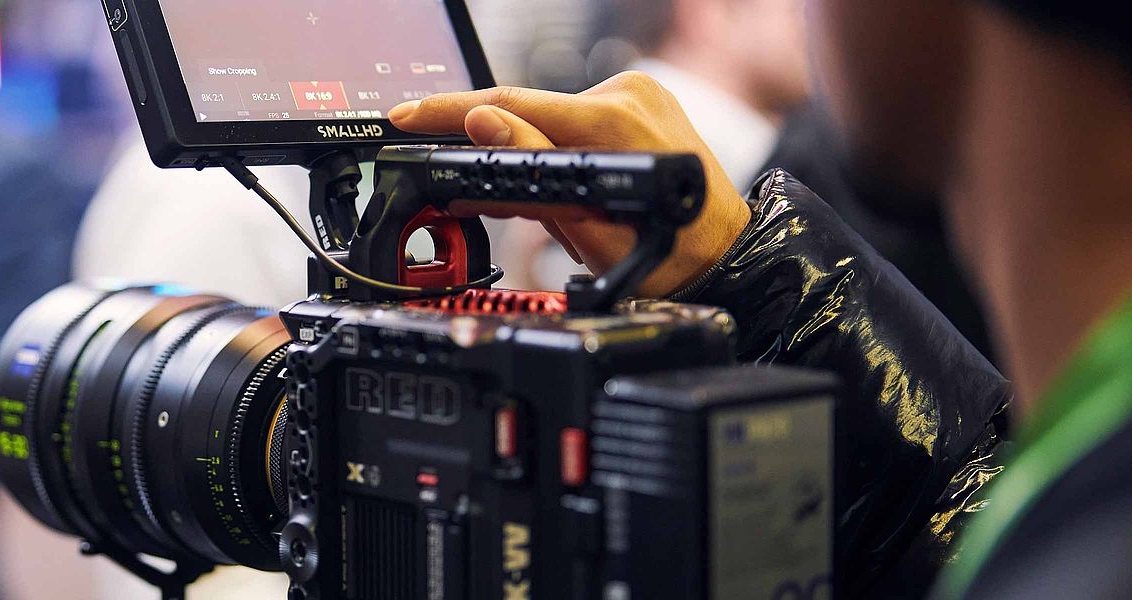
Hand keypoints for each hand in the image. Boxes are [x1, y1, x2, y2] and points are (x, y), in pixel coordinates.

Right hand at [389, 72, 751, 296]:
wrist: (723, 258)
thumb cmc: (666, 256)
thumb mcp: (584, 226)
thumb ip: (528, 169)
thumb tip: (481, 126)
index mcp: (610, 123)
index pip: (510, 105)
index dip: (450, 112)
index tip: (408, 116)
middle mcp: (626, 96)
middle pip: (527, 114)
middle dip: (489, 152)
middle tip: (448, 183)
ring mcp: (637, 95)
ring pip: (550, 120)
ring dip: (526, 157)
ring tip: (529, 204)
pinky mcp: (640, 102)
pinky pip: (576, 121)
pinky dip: (555, 150)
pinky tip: (553, 183)